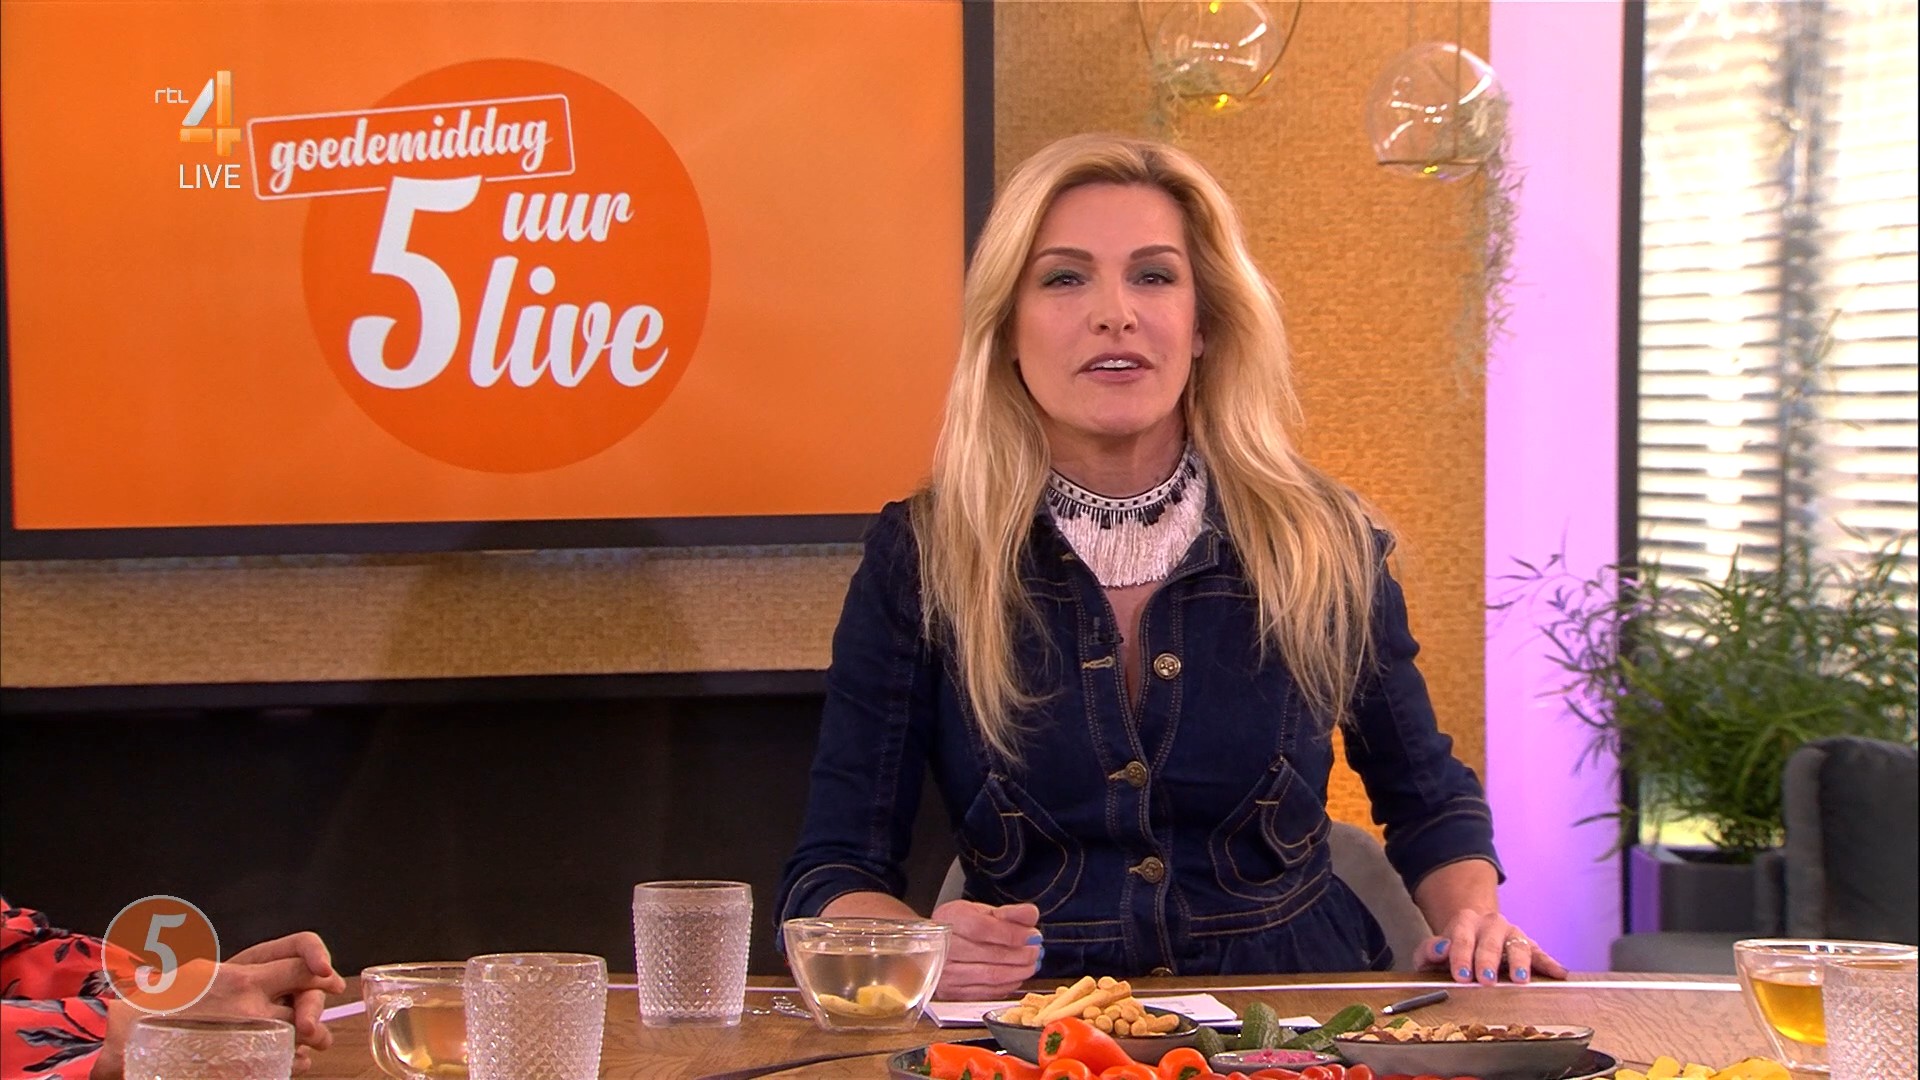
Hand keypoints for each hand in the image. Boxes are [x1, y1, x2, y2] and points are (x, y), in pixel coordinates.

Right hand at [91, 932, 347, 1079]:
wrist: (120, 1036)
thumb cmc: (160, 1001)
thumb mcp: (205, 972)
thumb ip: (241, 976)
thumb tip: (272, 977)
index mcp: (242, 980)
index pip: (298, 967)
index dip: (320, 972)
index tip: (329, 979)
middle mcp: (249, 1010)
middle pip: (304, 1010)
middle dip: (316, 1017)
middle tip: (320, 1024)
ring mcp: (244, 1042)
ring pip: (293, 1041)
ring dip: (306, 1044)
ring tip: (310, 1046)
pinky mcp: (236, 1068)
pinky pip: (276, 1068)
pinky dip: (287, 1066)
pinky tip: (289, 1064)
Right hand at [929, 899, 1042, 999]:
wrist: (936, 946)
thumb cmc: (960, 927)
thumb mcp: (983, 911)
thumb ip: (1009, 912)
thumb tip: (1031, 914)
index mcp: (951, 919)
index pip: (983, 928)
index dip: (1011, 934)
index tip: (1032, 935)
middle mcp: (944, 947)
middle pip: (990, 955)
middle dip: (1021, 954)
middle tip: (1036, 950)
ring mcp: (946, 973)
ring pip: (991, 976)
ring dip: (1019, 971)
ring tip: (1031, 963)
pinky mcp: (953, 992)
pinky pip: (987, 992)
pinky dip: (1008, 985)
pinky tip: (1016, 975)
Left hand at [1415, 911, 1567, 985]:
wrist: (1473, 932)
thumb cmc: (1453, 948)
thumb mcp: (1433, 949)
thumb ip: (1428, 951)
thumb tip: (1440, 951)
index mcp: (1466, 921)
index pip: (1462, 937)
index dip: (1461, 956)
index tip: (1461, 975)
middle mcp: (1491, 924)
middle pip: (1491, 940)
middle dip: (1488, 960)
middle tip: (1486, 979)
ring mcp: (1512, 934)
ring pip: (1518, 944)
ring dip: (1519, 962)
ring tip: (1519, 979)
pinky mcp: (1529, 946)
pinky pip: (1540, 954)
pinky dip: (1550, 963)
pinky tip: (1559, 973)